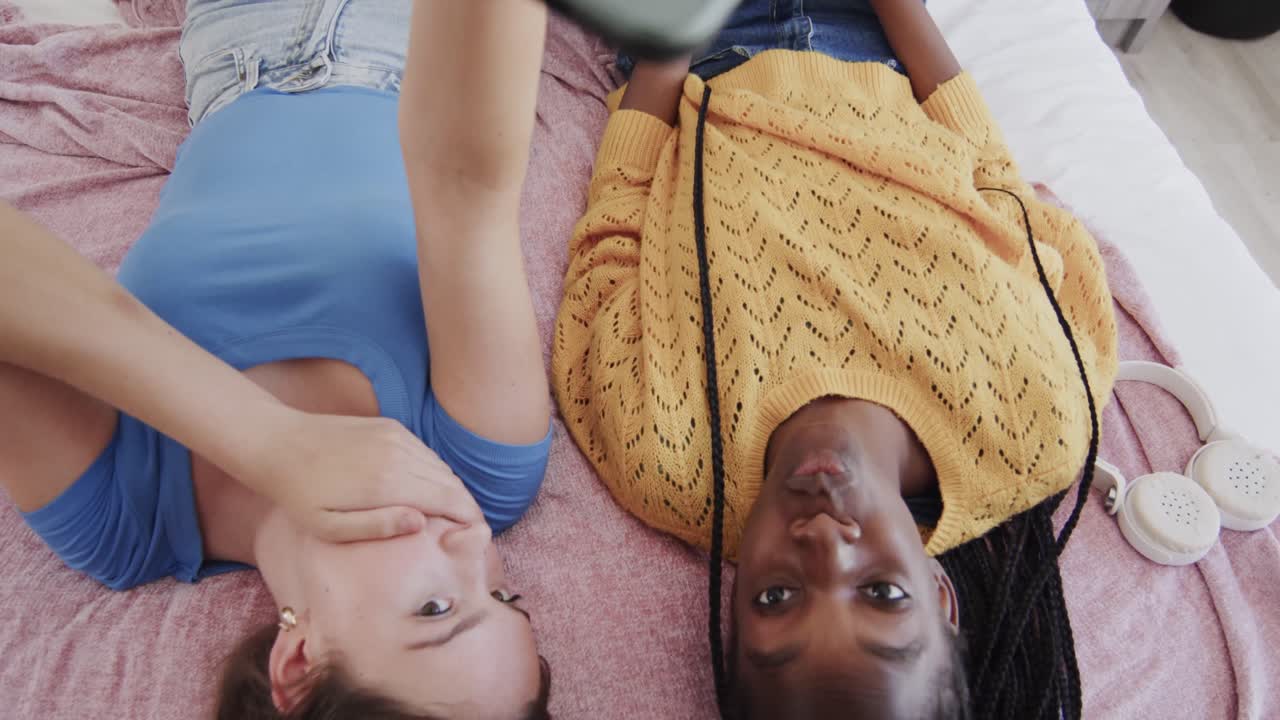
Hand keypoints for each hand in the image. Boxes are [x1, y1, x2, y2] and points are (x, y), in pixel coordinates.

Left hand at [239, 408, 483, 542]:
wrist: (278, 442)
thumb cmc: (299, 494)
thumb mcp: (329, 526)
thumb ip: (378, 527)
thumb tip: (421, 523)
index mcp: (387, 482)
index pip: (449, 499)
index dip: (469, 519)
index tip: (476, 536)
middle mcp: (399, 454)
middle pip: (452, 483)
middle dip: (466, 507)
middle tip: (469, 531)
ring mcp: (396, 437)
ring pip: (442, 466)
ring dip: (452, 490)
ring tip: (452, 515)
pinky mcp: (391, 426)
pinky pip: (426, 452)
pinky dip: (435, 472)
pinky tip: (428, 490)